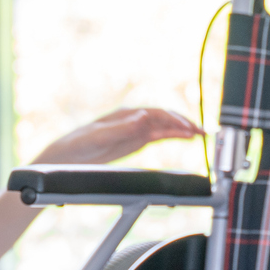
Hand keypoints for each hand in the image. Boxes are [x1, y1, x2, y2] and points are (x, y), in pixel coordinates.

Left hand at [31, 107, 202, 165]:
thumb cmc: (79, 143)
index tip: (187, 128)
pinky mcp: (135, 141)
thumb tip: (144, 116)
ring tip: (201, 134)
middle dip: (184, 123)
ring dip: (182, 129)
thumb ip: (122, 128)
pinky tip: (185, 137)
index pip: (156, 114)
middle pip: (164, 118)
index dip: (173, 120)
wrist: (66, 156)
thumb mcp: (99, 137)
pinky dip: (173, 135)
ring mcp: (136, 129)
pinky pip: (159, 135)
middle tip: (202, 132)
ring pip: (164, 126)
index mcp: (126, 114)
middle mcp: (133, 119)